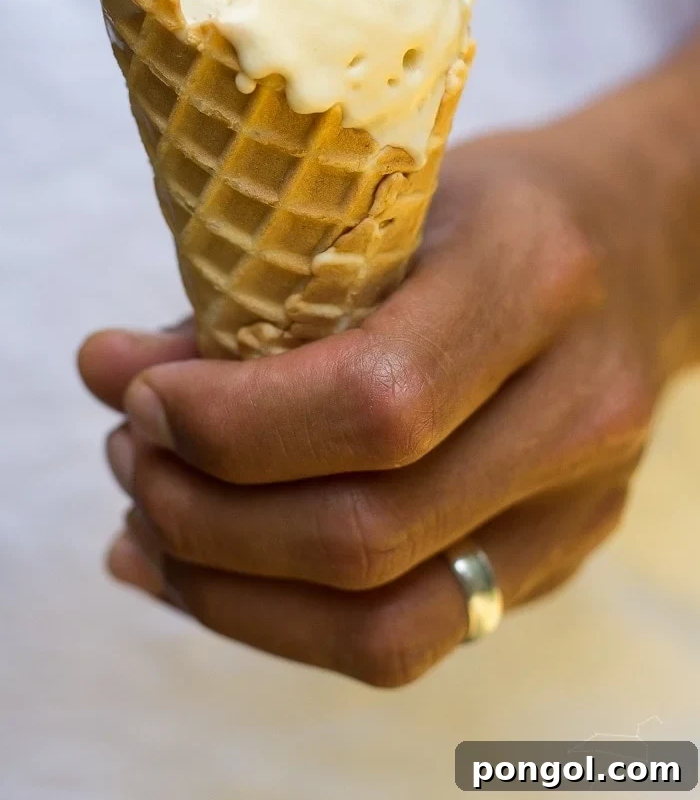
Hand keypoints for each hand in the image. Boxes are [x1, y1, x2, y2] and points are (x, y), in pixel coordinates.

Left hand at [79, 38, 699, 686]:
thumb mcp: (385, 203)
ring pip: (388, 626)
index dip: (230, 424)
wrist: (638, 247)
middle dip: (207, 517)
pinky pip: (411, 638)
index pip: (376, 403)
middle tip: (130, 460)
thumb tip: (115, 373)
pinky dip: (284, 623)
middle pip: (370, 533)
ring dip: (232, 593)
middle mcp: (579, 409)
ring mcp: (582, 504)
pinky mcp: (561, 558)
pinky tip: (207, 575)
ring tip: (148, 526)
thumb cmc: (495, 208)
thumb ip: (258, 290)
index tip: (140, 398)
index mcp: (535, 280)